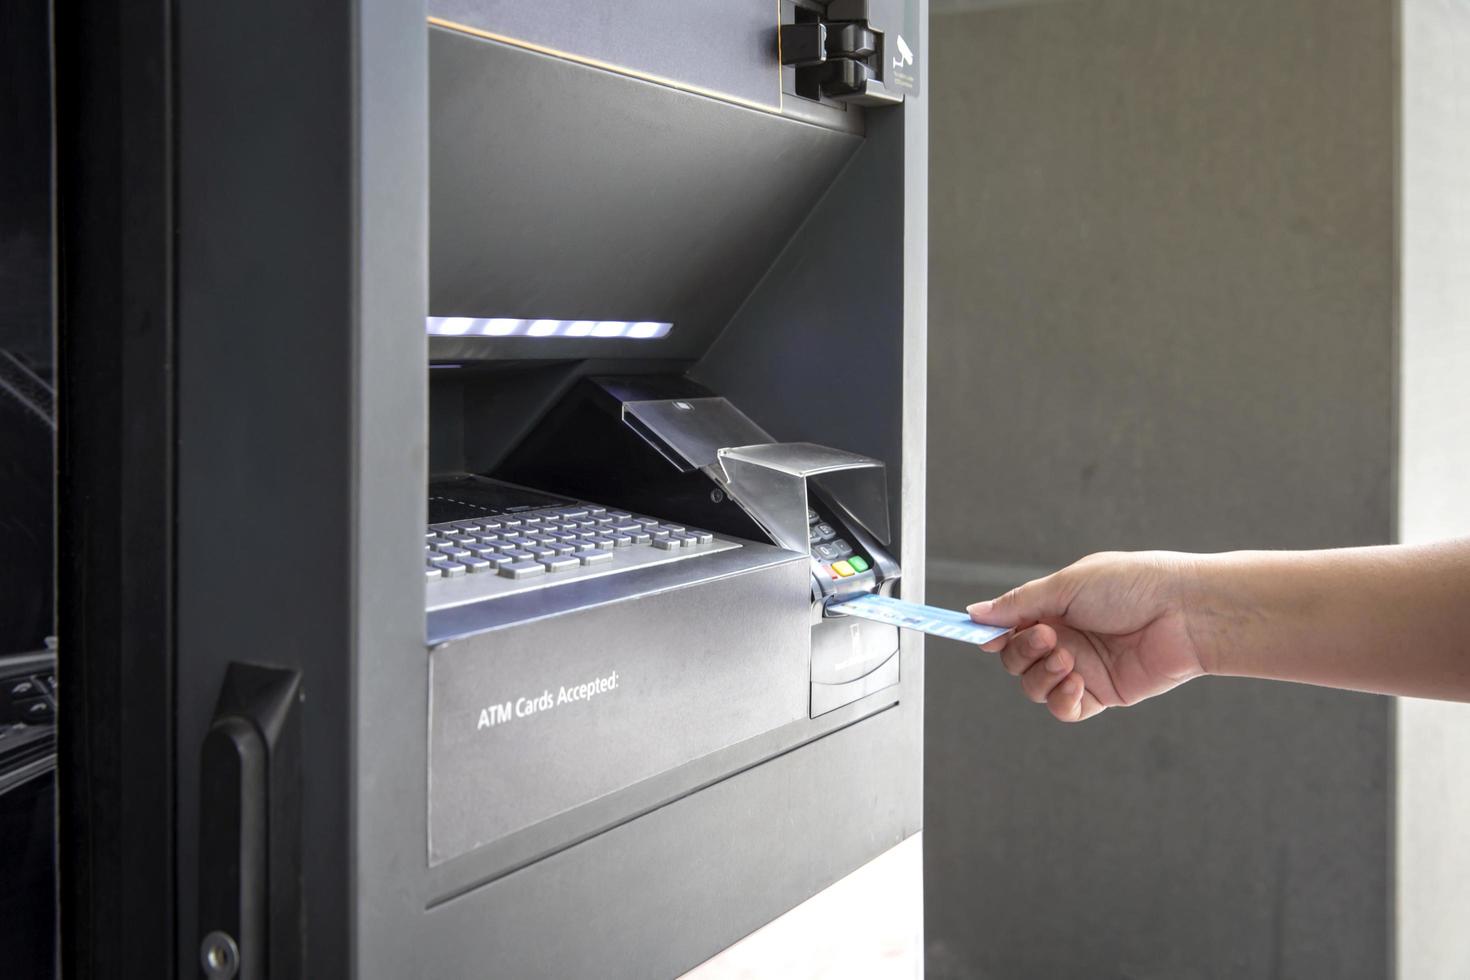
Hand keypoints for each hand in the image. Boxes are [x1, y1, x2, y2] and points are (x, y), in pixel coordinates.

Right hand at [969, 552, 1209, 721]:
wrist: (1185, 613)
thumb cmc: (1134, 585)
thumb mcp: (1068, 584)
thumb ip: (1020, 603)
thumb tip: (976, 613)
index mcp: (1055, 608)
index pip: (1009, 625)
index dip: (989, 632)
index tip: (974, 635)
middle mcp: (1065, 638)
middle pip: (1015, 659)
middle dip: (1021, 650)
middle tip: (1048, 636)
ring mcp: (1082, 668)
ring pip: (1034, 686)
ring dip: (1041, 674)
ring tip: (1067, 658)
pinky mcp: (1101, 694)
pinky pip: (1064, 709)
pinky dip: (1061, 699)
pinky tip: (1076, 682)